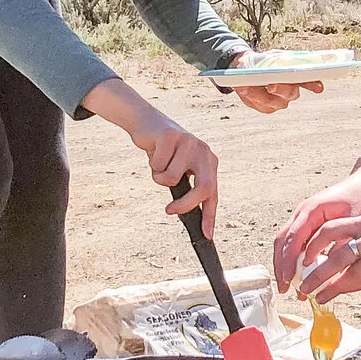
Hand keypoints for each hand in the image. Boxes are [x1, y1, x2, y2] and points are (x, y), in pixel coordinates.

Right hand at [83, 79, 221, 237]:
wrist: (148, 124)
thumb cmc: (164, 153)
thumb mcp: (179, 170)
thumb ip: (187, 188)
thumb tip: (190, 217)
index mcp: (209, 162)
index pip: (213, 194)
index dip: (210, 216)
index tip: (207, 235)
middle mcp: (204, 151)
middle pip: (204, 188)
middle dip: (186, 204)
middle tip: (169, 210)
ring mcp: (190, 142)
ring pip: (172, 178)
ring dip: (159, 177)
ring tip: (158, 164)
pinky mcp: (172, 136)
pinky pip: (158, 165)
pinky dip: (151, 164)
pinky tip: (153, 151)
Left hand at [229, 52, 323, 115]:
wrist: (248, 69)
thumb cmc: (264, 62)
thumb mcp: (272, 56)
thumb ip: (279, 61)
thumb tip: (281, 66)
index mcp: (297, 77)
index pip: (309, 81)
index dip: (314, 84)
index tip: (318, 87)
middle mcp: (291, 92)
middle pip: (291, 93)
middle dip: (281, 89)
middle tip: (271, 85)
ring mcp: (279, 102)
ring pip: (272, 102)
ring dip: (258, 93)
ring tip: (246, 86)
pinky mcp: (266, 108)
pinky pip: (259, 105)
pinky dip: (249, 96)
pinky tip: (242, 88)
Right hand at [274, 161, 360, 289]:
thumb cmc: (359, 200)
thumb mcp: (353, 221)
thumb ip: (340, 242)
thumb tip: (330, 266)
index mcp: (311, 210)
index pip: (293, 238)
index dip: (288, 261)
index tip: (288, 279)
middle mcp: (302, 212)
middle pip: (282, 241)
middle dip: (280, 266)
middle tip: (284, 287)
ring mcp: (302, 217)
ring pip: (284, 242)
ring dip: (283, 264)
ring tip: (287, 285)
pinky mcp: (306, 223)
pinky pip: (293, 241)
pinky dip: (291, 258)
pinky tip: (296, 273)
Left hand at [291, 211, 360, 301]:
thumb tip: (338, 262)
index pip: (330, 229)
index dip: (313, 245)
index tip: (302, 258)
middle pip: (336, 256)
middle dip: (316, 273)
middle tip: (303, 286)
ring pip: (350, 273)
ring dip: (330, 286)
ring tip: (315, 295)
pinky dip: (349, 289)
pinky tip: (338, 294)